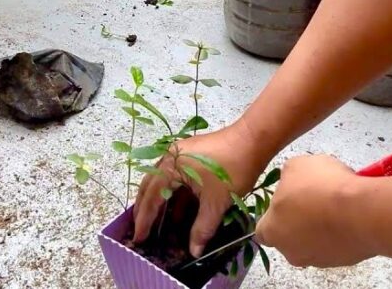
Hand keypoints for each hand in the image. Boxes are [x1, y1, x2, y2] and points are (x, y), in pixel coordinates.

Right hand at [132, 121, 268, 256]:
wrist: (254, 139)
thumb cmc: (234, 168)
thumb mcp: (216, 202)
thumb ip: (202, 228)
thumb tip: (194, 252)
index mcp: (170, 167)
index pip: (151, 197)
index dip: (144, 220)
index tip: (138, 238)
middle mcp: (169, 158)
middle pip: (149, 187)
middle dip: (145, 210)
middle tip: (140, 231)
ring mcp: (179, 154)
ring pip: (162, 182)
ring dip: (159, 202)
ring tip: (155, 224)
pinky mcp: (190, 154)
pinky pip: (174, 177)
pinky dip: (174, 194)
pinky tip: (178, 211)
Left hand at [255, 155, 376, 267]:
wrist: (360, 211)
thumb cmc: (320, 188)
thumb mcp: (296, 165)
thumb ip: (287, 177)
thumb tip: (290, 181)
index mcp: (272, 230)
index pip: (262, 231)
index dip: (274, 216)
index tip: (285, 203)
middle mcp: (290, 252)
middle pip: (289, 238)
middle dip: (298, 221)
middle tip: (312, 200)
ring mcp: (317, 260)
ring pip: (313, 243)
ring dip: (320, 227)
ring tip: (334, 204)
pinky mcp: (342, 262)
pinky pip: (336, 246)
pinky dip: (340, 233)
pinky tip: (348, 214)